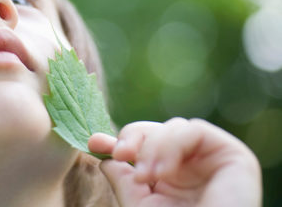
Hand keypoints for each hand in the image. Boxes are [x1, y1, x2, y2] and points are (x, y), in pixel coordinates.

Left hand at [88, 118, 261, 206]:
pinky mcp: (233, 154)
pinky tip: (163, 172)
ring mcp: (213, 159)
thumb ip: (124, 181)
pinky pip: (193, 130)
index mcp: (175, 177)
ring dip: (152, 148)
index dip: (122, 141)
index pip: (148, 147)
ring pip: (174, 127)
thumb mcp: (140, 205)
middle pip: (159, 130)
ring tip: (145, 176)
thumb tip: (104, 159)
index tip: (94, 143)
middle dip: (133, 137)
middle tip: (119, 154)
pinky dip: (171, 146)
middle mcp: (194, 165)